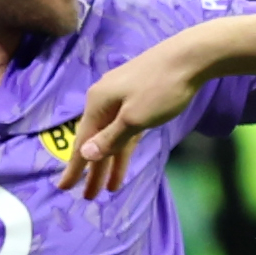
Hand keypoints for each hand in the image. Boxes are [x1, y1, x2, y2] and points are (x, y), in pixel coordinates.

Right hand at [51, 36, 207, 198]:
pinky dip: (124, 147)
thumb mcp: (134, 119)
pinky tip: (122, 161)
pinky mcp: (138, 97)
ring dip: (110, 162)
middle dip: (93, 170)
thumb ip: (110, 138)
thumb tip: (85, 153)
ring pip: (112, 136)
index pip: (82, 143)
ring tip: (109, 188)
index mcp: (98, 103)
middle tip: (89, 197)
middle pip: (96, 141)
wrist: (190, 57)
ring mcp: (122, 97)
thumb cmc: (161, 88)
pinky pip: (126, 129)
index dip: (75, 168)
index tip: (65, 189)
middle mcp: (104, 99)